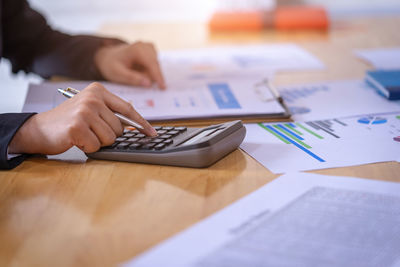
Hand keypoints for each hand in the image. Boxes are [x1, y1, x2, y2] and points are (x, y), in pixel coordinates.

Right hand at [8, 82, 156, 154]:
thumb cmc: (69, 121)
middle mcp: (93, 98)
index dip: (141, 123)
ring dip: (98, 141)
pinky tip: (77, 139)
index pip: (128, 109)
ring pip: (110, 138)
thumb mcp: (91, 109)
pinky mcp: (77, 126)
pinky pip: (96, 145)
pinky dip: (88, 147)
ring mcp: (85, 111)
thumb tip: (135, 126)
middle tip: (90, 131)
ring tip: (83, 134)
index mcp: (98, 91)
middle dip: (108, 135)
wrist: (39, 129)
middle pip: (119, 128)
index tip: (152, 133)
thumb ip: (111, 113)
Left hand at [94, 41, 165, 89]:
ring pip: (156, 66)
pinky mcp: (151, 52)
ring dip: (149, 74)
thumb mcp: (117, 74)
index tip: (163, 87)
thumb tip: (149, 84)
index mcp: (137, 49)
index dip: (158, 76)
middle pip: (155, 65)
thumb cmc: (111, 65)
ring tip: (135, 75)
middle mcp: (145, 46)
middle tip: (140, 83)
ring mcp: (149, 48)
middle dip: (151, 77)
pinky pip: (155, 65)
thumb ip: (133, 78)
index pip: (152, 64)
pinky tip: (139, 72)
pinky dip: (150, 72)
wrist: (107, 57)